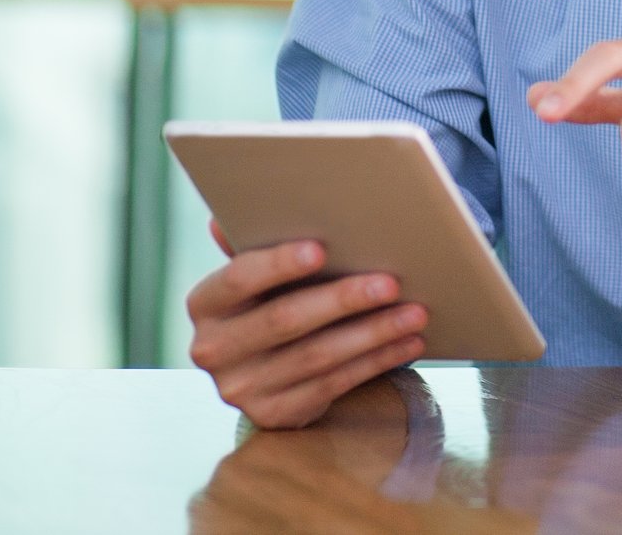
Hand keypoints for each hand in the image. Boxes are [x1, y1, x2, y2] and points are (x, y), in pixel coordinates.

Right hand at [185, 218, 429, 429]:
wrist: (265, 374)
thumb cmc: (272, 301)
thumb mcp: (260, 276)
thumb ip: (256, 244)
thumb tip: (249, 206)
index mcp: (205, 304)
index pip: (238, 278)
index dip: (278, 264)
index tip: (321, 249)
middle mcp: (212, 350)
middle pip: (285, 320)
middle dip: (343, 299)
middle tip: (392, 282)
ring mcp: (241, 388)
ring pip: (318, 355)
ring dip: (373, 332)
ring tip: (416, 312)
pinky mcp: (274, 415)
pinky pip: (334, 385)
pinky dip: (377, 361)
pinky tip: (409, 342)